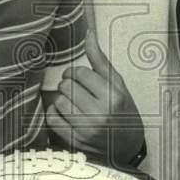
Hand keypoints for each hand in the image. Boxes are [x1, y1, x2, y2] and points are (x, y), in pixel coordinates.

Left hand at [45, 30, 143, 163]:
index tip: (80, 77)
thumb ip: (100, 60)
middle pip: (67, 86)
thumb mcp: (118, 84)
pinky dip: (55, 112)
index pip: (81, 73)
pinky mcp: (75, 142)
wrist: (127, 146)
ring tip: (73, 102)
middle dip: (68, 84)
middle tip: (76, 90)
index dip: (76, 73)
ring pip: (59, 101)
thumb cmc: (123, 110)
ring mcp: (87, 129)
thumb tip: (88, 33)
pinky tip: (64, 113)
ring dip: (62, 99)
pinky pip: (52, 119)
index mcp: (113, 96)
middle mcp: (100, 113)